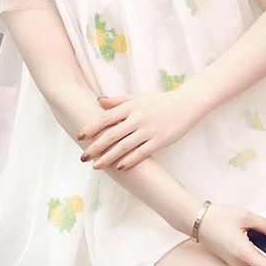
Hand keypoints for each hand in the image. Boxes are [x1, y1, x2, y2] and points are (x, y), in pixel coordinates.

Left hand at [78, 91, 199, 169]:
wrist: (185, 104)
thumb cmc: (160, 101)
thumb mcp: (138, 97)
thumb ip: (118, 101)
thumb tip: (98, 101)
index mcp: (130, 107)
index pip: (106, 118)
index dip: (91, 128)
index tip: (80, 137)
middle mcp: (137, 118)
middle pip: (111, 135)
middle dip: (95, 147)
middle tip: (83, 158)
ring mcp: (148, 130)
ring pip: (124, 146)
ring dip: (108, 157)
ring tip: (96, 166)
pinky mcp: (159, 141)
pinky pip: (141, 153)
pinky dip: (129, 161)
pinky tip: (120, 168)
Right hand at [195, 204, 265, 265]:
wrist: (195, 219)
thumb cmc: (218, 216)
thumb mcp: (246, 216)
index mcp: (243, 253)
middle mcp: (238, 262)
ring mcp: (233, 262)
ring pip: (256, 263)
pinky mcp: (230, 258)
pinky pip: (248, 259)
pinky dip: (257, 252)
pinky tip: (260, 240)